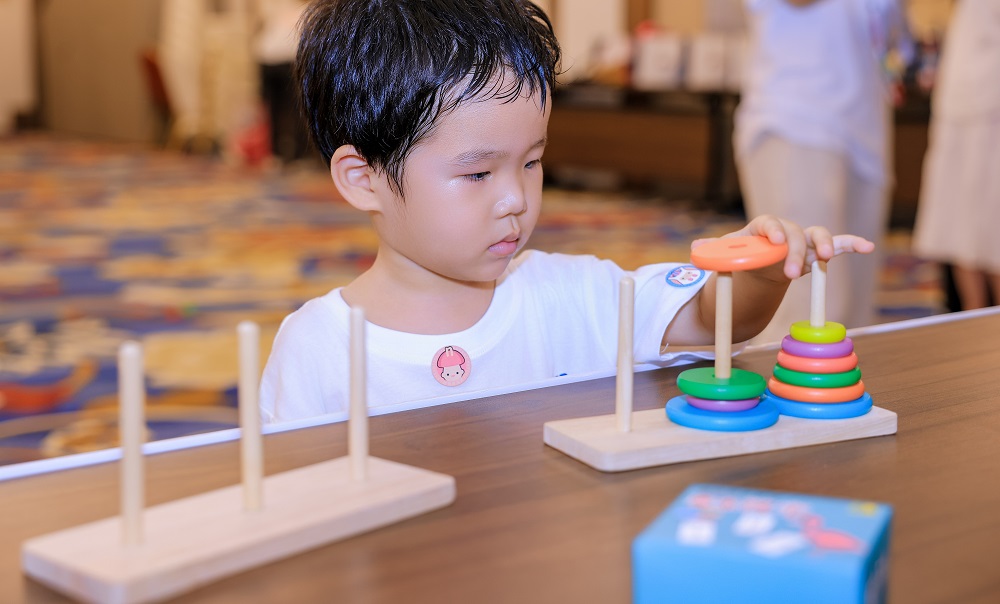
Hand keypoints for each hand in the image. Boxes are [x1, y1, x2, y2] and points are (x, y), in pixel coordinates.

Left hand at [692, 215, 874, 280]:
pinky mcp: (817, 252)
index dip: (773, 230)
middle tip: (791, 273)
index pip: (768, 223)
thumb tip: (696, 246)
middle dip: (795, 251)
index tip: (774, 241)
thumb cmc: (741, 256)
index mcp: (762, 228)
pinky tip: (867, 247)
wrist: (757, 264)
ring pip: (817, 235)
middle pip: (794, 233)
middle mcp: (785, 230)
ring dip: (822, 247)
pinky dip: (851, 244)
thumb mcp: (724, 254)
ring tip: (823, 262)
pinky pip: (837, 245)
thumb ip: (714, 250)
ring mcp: (803, 240)